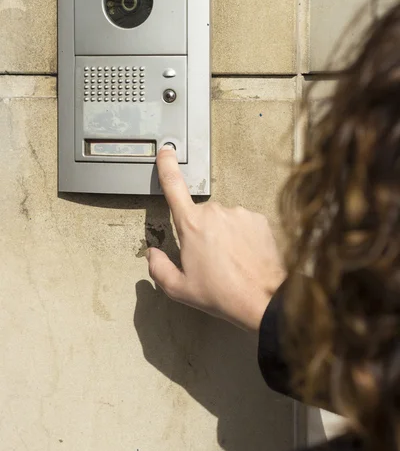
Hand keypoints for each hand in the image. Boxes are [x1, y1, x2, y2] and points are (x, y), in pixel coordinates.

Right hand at [145, 146, 285, 331]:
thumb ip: (158, 268)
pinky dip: (241, 237)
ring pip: (223, 220)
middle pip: (200, 216)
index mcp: (192, 224)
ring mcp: (239, 213)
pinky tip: (244, 256)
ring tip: (230, 262)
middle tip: (209, 260)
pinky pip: (243, 224)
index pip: (174, 187)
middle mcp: (215, 212)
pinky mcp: (257, 219)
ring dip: (223, 235)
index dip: (167, 166)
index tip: (166, 152)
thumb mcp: (179, 288)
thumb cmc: (222, 294)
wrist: (263, 299)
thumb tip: (152, 254)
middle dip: (201, 233)